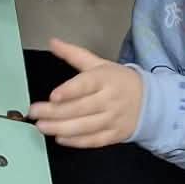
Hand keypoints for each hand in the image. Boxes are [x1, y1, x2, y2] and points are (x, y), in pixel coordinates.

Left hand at [28, 39, 142, 147]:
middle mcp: (110, 99)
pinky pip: (94, 140)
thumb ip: (74, 54)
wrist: (150, 102)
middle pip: (81, 108)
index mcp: (105, 79)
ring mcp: (113, 119)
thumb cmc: (119, 81)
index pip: (86, 85)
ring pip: (85, 126)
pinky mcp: (115, 135)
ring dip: (62, 128)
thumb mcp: (100, 64)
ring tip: (42, 127)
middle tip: (34, 113)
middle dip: (55, 112)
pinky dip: (77, 141)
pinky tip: (60, 138)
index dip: (70, 91)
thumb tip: (52, 42)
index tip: (53, 96)